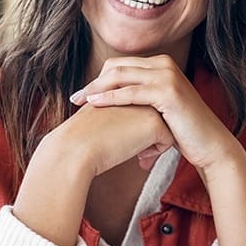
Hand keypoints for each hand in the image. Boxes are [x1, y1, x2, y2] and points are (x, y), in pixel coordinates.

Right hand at [52, 102, 175, 173]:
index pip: (143, 106)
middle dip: (152, 134)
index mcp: (123, 87)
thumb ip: (120, 115)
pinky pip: (168, 140)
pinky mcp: (154, 123)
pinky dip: (157, 152)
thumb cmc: (83, 137)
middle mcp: (137, 91)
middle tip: (140, 155)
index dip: (139, 126)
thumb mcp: (103, 117)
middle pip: (157, 114)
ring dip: (155, 143)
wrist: (76, 147)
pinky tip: (140, 159)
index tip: (130, 142)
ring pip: (166, 125)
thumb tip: (134, 127)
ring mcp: (147, 105)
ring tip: (141, 157)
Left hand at [72, 55, 236, 172]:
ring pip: (121, 76)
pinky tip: (94, 104)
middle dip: (94, 82)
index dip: (99, 78)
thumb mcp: (157, 109)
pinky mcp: (168, 92)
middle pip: (117, 67)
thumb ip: (139, 99)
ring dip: (97, 88)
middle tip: (76, 98)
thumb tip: (110, 101)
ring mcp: (167, 76)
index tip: (83, 94)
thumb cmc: (182, 131)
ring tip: (80, 101)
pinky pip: (131, 92)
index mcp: (161, 64)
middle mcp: (164, 64)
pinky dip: (110, 98)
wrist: (209, 145)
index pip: (121, 65)